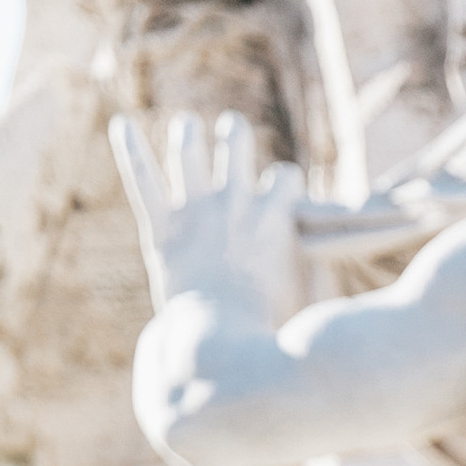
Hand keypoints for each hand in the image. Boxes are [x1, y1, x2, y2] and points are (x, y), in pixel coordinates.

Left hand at [110, 109, 306, 328]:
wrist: (220, 340)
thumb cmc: (269, 327)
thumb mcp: (309, 294)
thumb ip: (323, 271)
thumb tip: (343, 266)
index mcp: (273, 217)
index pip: (286, 177)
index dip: (284, 185)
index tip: (280, 197)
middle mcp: (235, 203)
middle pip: (236, 142)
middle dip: (234, 134)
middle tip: (232, 131)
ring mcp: (196, 211)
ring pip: (188, 150)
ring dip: (188, 133)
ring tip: (187, 126)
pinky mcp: (161, 228)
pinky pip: (142, 179)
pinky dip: (131, 149)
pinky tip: (121, 125)